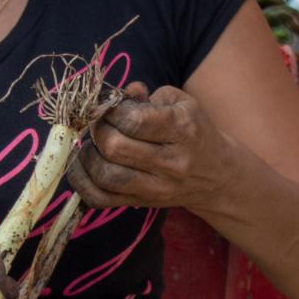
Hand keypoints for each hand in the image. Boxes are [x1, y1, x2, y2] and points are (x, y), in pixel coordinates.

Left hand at [66, 83, 231, 212]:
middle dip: (98, 130)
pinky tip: (82, 166)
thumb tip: (117, 95)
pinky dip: (82, 183)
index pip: (135, 120)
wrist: (217, 175)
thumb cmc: (194, 131)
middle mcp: (172, 162)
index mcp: (183, 129)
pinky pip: (100, 199)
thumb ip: (147, 94)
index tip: (108, 105)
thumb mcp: (181, 103)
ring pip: (106, 176)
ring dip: (87, 156)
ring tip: (91, 143)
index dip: (111, 110)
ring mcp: (157, 188)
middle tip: (98, 123)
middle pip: (116, 148)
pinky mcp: (142, 203)